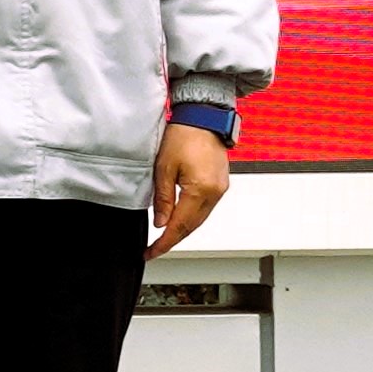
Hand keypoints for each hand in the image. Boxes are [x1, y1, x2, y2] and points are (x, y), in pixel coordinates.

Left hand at [149, 122, 231, 254]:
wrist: (203, 118)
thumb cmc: (184, 136)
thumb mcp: (164, 168)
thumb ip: (163, 198)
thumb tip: (161, 223)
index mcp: (201, 191)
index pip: (180, 226)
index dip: (164, 243)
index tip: (151, 252)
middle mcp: (215, 193)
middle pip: (192, 226)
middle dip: (172, 240)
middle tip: (154, 249)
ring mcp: (220, 189)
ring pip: (200, 220)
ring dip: (182, 230)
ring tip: (163, 238)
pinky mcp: (220, 184)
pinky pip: (205, 209)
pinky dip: (191, 218)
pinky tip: (179, 220)